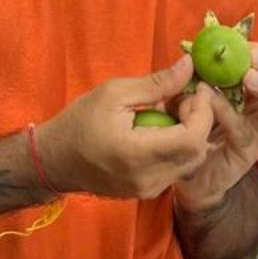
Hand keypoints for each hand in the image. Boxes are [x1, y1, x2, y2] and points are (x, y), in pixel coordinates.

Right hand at [38, 57, 214, 200]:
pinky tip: (163, 129)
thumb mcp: (114, 93)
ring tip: (172, 111)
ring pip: (191, 162)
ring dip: (192, 134)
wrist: (54, 160)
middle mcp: (148, 179)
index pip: (192, 139)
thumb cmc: (79, 122)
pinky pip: (177, 169)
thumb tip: (189, 66)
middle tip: (183, 98)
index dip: (203, 113)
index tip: (195, 90)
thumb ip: (156, 83)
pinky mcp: (147, 192)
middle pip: (198, 152)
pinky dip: (179, 147)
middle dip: (200, 121)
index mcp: (137, 153)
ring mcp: (148, 190)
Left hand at [174, 41, 257, 213]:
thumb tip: (210, 35)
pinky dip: (227, 111)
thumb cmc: (191, 116)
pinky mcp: (245, 154)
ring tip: (248, 76)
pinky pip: (244, 131)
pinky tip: (209, 97)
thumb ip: (209, 62)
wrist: (178, 162)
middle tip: (256, 57)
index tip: (246, 43)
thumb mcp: (198, 81)